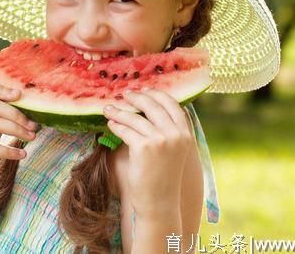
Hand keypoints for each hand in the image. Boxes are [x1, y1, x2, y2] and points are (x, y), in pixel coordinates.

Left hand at [103, 88, 195, 217]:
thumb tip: (151, 107)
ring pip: (135, 117)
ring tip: (108, 109)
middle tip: (125, 94)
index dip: (157, 94)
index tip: (144, 90)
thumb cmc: (163, 177)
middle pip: (153, 105)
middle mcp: (175, 134)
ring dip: (120, 111)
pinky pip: (126, 130)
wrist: (159, 203)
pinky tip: (110, 124)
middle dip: (137, 97)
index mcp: (185, 134)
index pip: (172, 104)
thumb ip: (168, 130)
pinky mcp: (144, 147)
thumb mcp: (174, 151)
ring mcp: (160, 140)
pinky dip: (116, 125)